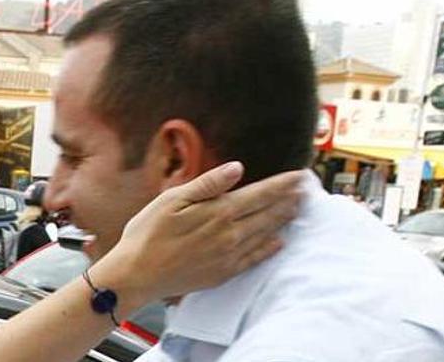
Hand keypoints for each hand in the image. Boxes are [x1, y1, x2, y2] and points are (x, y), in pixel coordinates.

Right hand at [91, 162, 306, 308]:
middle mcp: (230, 234)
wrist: (137, 274)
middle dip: (289, 200)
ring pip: (265, 234)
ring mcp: (228, 256)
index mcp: (218, 212)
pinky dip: (270, 248)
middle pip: (268, 214)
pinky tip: (278, 242)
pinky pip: (255, 259)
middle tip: (307, 190)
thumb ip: (207, 184)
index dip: (282, 184)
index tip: (300, 176)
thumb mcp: (172, 200)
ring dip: (283, 220)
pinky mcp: (223, 273)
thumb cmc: (147, 233)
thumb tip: (236, 168)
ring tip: (298, 209)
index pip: (259, 194)